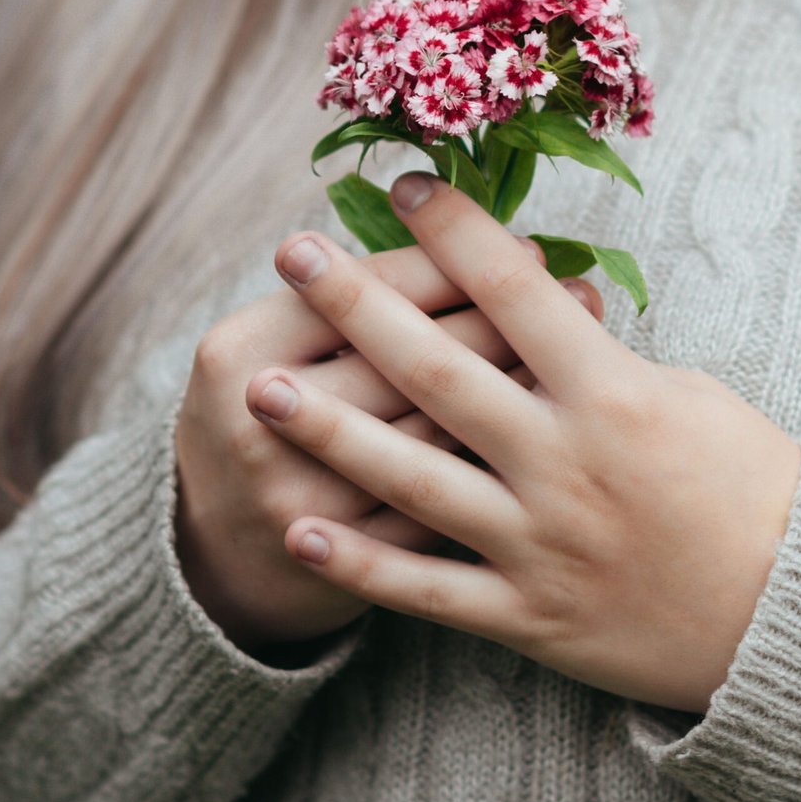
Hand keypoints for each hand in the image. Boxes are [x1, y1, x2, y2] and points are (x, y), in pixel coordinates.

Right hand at [173, 236, 604, 655]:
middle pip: (412, 358)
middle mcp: (264, 421)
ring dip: (521, 388)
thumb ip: (349, 301)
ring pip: (438, 433)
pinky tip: (555, 439)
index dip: (458, 261)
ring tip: (589, 354)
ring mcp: (306, 498)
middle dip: (507, 319)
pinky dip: (504, 469)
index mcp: (243, 348)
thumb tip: (474, 240)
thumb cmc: (262, 417)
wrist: (212, 553)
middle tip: (581, 289)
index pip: (371, 287)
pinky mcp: (349, 561)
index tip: (531, 247)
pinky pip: (445, 508)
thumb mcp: (268, 346)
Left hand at [251, 171, 800, 711]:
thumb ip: (604, 365)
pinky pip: (430, 588)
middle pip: (439, 370)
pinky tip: (301, 529)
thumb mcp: (695, 398)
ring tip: (260, 389)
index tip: (403, 187)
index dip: (454, 230)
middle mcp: (564, 460)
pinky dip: (364, 562)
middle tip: (294, 252)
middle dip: (359, 305)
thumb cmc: (756, 489)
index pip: (516, 291)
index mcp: (614, 393)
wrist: (795, 614)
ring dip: (330, 430)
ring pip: (413, 478)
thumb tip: (541, 322)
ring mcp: (540, 541)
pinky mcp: (529, 613)